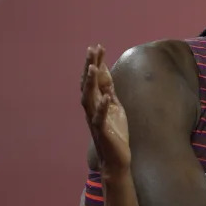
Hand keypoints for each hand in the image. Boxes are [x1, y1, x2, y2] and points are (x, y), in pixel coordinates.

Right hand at [80, 45, 129, 173]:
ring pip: (89, 98)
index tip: (97, 47)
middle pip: (88, 84)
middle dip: (90, 66)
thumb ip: (109, 92)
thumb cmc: (116, 133)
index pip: (94, 79)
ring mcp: (95, 119)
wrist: (117, 158)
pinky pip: (100, 117)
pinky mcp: (102, 131)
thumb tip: (106, 74)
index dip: (95, 63)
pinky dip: (102, 106)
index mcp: (96, 102)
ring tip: (94, 67)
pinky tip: (106, 97)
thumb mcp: (115, 108)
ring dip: (91, 83)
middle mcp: (92, 109)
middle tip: (92, 49)